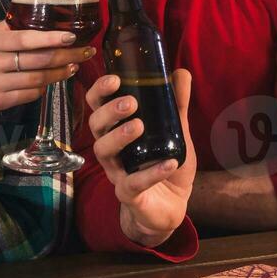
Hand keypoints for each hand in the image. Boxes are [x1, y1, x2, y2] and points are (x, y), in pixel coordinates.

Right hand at [0, 22, 95, 150]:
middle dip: (66, 56)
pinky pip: (27, 95)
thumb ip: (1, 32)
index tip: (72, 36)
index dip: (50, 37)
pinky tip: (50, 83)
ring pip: (36, 79)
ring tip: (73, 68)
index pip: (25, 38)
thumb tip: (29, 17)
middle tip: (85, 52)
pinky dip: (41, 89)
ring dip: (59, 74)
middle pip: (37, 59)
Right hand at [86, 69, 196, 248]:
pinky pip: (133, 184)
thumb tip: (180, 72)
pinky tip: (169, 162)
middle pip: (96, 126)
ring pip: (104, 151)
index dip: (100, 91)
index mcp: (118, 129)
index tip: (114, 78)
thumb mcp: (175, 131)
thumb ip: (177, 104)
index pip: (98, 105)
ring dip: (119, 136)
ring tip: (139, 126)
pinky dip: (152, 173)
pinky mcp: (128, 194)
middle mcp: (112, 149)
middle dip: (109, 111)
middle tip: (130, 103)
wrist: (171, 205)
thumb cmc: (164, 162)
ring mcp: (117, 172)